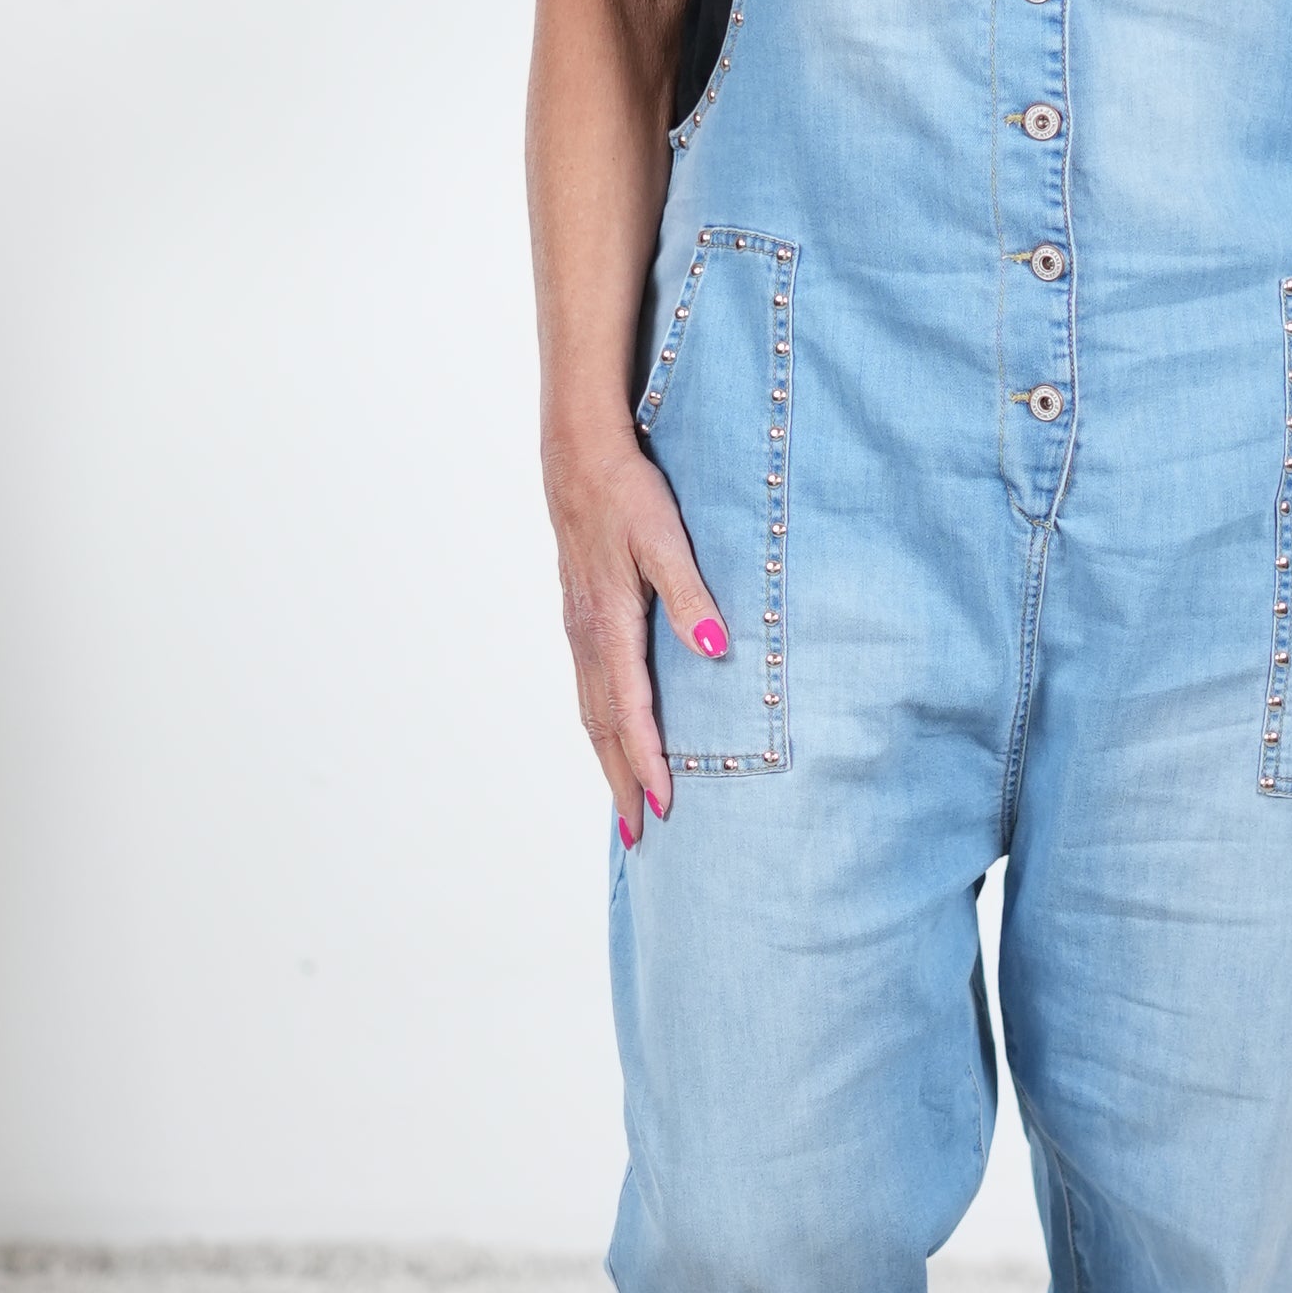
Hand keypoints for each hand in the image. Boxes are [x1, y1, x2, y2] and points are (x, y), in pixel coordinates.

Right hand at [547, 437, 726, 847]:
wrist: (578, 457)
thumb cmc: (628, 494)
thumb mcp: (665, 539)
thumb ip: (691, 595)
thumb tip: (713, 647)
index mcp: (609, 625)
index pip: (630, 712)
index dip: (647, 763)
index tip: (663, 806)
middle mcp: (587, 637)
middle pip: (602, 727)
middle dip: (621, 781)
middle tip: (638, 834)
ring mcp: (579, 629)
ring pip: (591, 711)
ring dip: (608, 759)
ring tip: (626, 802)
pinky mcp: (580, 618)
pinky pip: (589, 688)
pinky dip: (600, 726)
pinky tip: (612, 735)